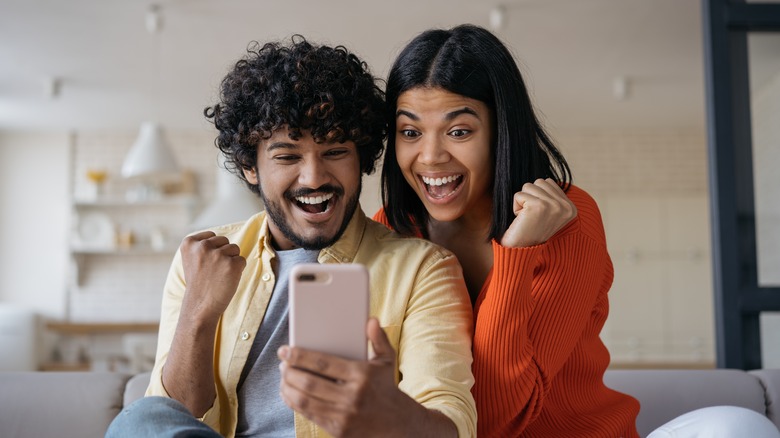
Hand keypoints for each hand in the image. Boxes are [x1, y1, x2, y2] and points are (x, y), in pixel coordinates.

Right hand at [179, 231, 245, 320]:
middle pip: (224, 240)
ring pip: (234, 249)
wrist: (200, 306)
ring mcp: (218, 255)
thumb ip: (201, 246)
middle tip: (212, 271)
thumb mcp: (192, 259)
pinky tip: (226, 280)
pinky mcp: (232, 264)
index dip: (212, 250)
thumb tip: (220, 238)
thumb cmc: (198, 283)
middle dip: (222, 253)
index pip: (211, 236)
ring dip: (230, 261)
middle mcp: (203, 246)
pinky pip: (242, 260)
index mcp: (189, 243)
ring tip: (219, 275)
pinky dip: (238, 270)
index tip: (204, 264)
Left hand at [278, 318, 408, 436]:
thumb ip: (378, 339)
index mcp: (362, 375)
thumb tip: (371, 320)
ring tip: (283, 378)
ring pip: (305, 400)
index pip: (323, 364)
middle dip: (289, 372)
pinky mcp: (338, 430)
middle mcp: (352, 396)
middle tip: (282, 364)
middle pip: (309, 382)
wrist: (398, 424)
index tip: (285, 350)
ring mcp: (344, 416)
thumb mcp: (387, 361)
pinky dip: (294, 403)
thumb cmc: (386, 387)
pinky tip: (289, 393)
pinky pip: (309, 415)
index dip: (300, 356)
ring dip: (288, 388)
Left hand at [500, 178, 576, 247]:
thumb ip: (551, 196)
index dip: (538, 197)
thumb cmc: (531, 230)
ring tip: (527, 218)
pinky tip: (522, 220)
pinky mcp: (538, 206)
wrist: (521, 251)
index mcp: (571, 208)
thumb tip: (545, 180)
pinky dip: (515, 207)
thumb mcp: (548, 212)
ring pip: (528, 186)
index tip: (539, 215)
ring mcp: (553, 206)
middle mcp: (565, 207)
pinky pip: (519, 194)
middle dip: (530, 197)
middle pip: (539, 182)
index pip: (548, 182)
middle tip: (531, 216)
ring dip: (523, 202)